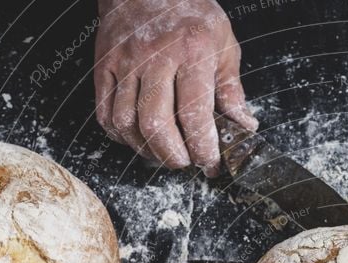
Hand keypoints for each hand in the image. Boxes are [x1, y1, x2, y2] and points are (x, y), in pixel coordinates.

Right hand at [94, 0, 257, 174]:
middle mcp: (155, 57)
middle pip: (156, 124)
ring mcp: (125, 61)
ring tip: (163, 154)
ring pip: (127, 122)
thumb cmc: (190, 12)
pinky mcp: (103, 64)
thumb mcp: (224, 44)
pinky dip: (120, 135)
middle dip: (173, 156)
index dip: (202, 147)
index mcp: (191, 52)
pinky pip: (105, 111)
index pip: (194, 113)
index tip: (210, 163)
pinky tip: (137, 139)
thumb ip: (232, 89)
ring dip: (146, 150)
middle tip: (186, 163)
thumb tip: (244, 126)